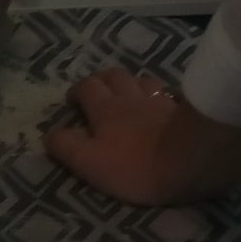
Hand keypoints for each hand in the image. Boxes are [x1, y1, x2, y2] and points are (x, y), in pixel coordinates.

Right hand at [46, 68, 240, 205]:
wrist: (192, 161)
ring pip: (141, 80)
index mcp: (105, 109)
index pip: (86, 87)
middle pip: (114, 75)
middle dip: (101, 80)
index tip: (73, 102)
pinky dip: (159, 96)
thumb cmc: (136, 166)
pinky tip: (162, 104)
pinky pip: (168, 94)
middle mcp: (131, 97)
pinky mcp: (183, 109)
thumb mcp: (90, 163)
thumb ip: (67, 147)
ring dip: (131, 84)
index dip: (77, 91)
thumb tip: (49, 134)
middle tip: (98, 92)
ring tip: (129, 96)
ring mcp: (159, 100)